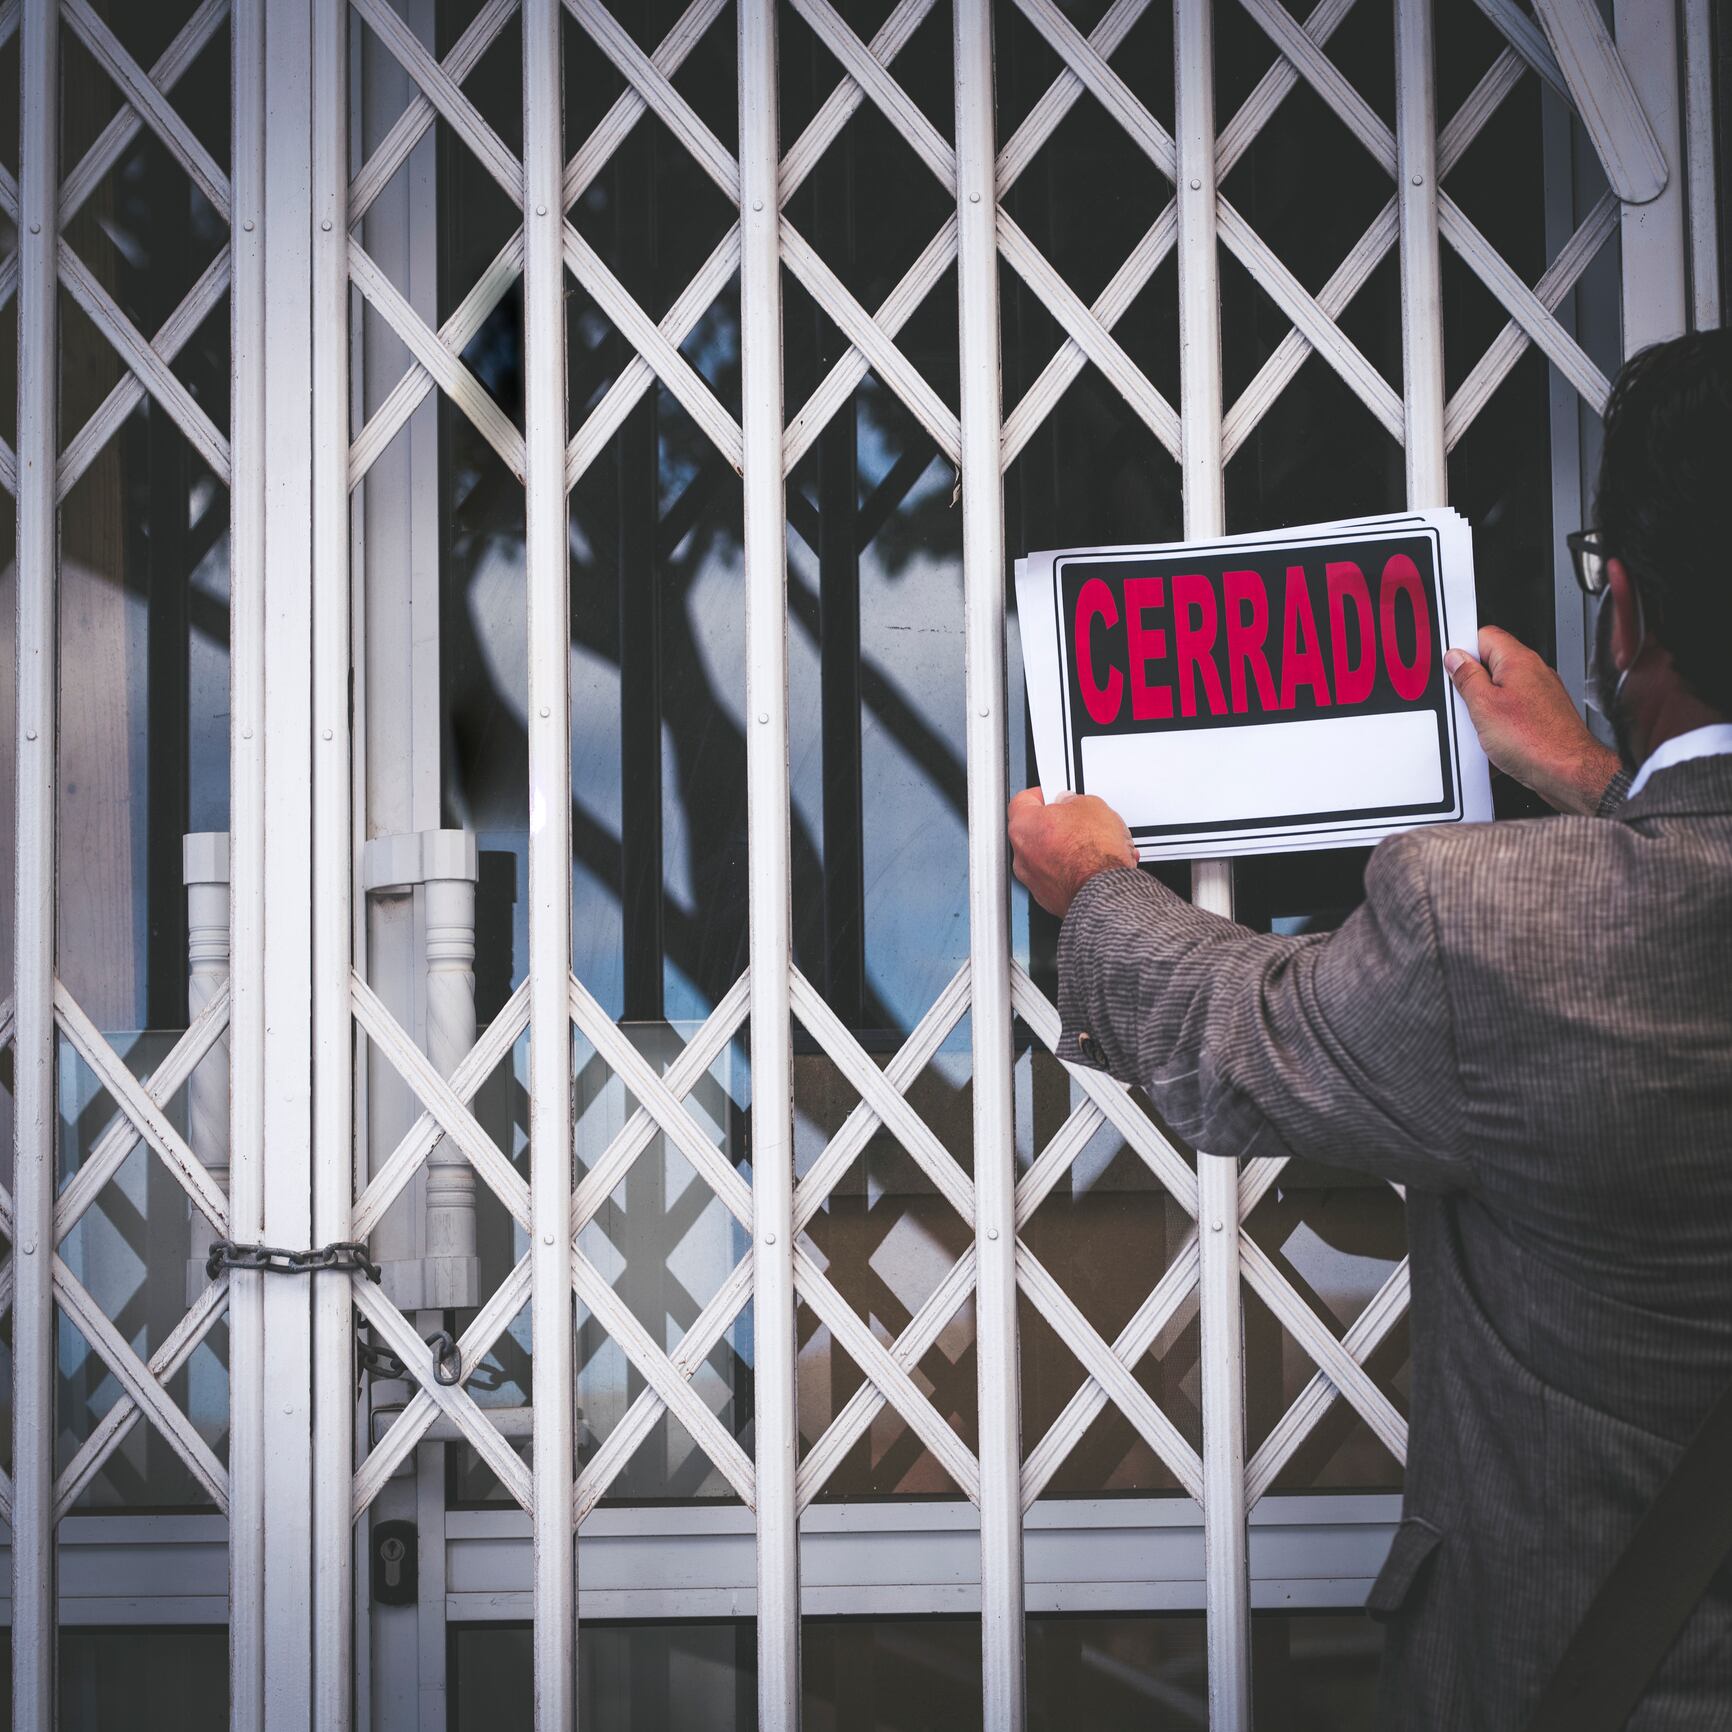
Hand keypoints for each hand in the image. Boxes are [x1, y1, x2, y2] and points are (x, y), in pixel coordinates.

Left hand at [1008, 788, 1136, 918]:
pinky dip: (1072, 872)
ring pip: (1047, 858)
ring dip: (1066, 850)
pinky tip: (1094, 866)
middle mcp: (1021, 856)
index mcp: (1024, 826)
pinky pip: (1058, 878)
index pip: (1022, 801)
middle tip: (1076, 820)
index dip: (1041, 794)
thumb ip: (1073, 802)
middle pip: (1034, 832)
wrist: (1104, 891)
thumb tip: (1073, 805)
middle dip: (1056, 825)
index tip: (1053, 794)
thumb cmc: (1093, 853)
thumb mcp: (1091, 806)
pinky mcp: (1049, 899)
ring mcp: (1033, 880)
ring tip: (1094, 847)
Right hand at [1444, 627, 1620, 815]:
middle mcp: (1534, 673)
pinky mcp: (1542, 716)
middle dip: (1472, 684)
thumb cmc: (1536, 741)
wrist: (1567, 771)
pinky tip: (1494, 742)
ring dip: (1485, 708)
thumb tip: (1456, 659)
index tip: (1450, 667)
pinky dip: (1499, 725)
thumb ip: (1467, 678)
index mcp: (1518, 661)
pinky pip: (1512, 712)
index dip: (1463, 648)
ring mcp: (1540, 694)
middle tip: (1464, 702)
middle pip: (1491, 665)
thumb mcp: (1483, 706)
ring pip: (1500, 691)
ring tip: (1481, 726)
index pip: (1484, 635)